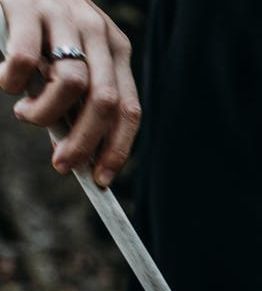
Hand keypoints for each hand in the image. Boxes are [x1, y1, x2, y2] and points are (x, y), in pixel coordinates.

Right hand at [0, 0, 139, 185]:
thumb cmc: (38, 27)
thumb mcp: (67, 60)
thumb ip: (77, 100)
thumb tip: (81, 154)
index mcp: (115, 49)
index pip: (129, 109)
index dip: (117, 149)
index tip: (101, 180)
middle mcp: (97, 31)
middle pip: (104, 103)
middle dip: (83, 144)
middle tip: (61, 165)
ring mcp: (64, 15)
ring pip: (70, 85)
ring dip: (44, 114)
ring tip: (24, 114)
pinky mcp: (27, 5)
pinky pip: (25, 59)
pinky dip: (12, 81)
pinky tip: (5, 81)